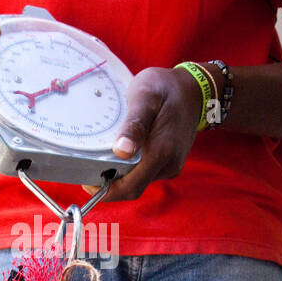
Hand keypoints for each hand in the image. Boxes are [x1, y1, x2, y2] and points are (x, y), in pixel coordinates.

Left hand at [82, 66, 202, 201]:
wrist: (194, 90)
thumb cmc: (167, 89)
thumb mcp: (146, 97)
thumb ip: (134, 124)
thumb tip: (121, 151)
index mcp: (161, 152)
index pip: (131, 188)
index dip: (106, 191)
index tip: (86, 182)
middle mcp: (168, 164)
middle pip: (132, 188)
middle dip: (108, 184)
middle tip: (88, 168)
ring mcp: (170, 165)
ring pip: (138, 181)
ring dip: (118, 175)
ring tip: (100, 157)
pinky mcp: (169, 162)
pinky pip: (144, 172)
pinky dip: (129, 168)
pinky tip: (119, 152)